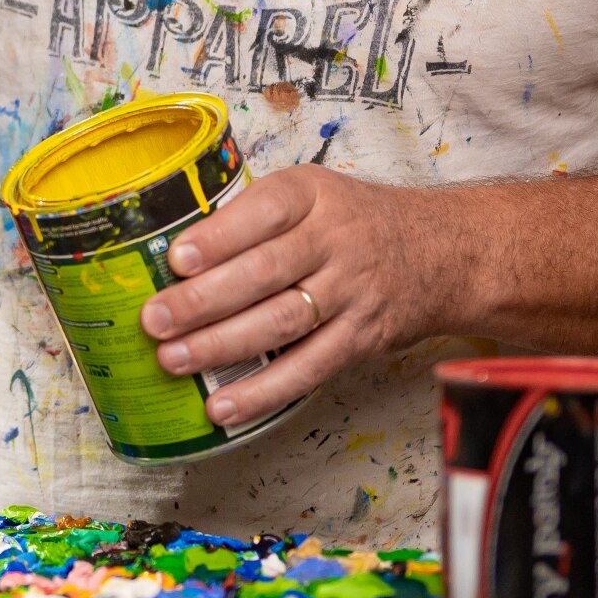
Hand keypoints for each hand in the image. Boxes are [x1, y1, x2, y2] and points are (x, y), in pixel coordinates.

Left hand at [135, 165, 448, 426]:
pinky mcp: (361, 339)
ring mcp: (352, 293)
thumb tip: (175, 254)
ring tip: (173, 359)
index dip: (219, 238)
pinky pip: (308, 369)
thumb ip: (254, 214)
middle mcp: (336, 241)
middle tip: (155, 320)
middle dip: (203, 300)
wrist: (442, 252)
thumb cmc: (353, 221)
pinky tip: (222, 405)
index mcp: (313, 195)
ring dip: (222, 346)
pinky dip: (262, 391)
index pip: (264, 213)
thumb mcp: (312, 192)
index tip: (176, 260)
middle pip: (265, 273)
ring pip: (281, 323)